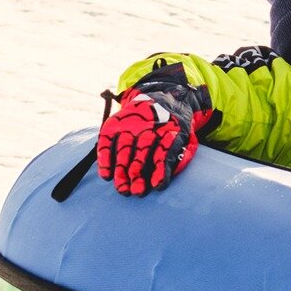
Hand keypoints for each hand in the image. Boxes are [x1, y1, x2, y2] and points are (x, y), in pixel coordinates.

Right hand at [96, 79, 215, 196]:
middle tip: (136, 192)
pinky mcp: (115, 124)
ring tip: (122, 189)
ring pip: (124, 149)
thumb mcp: (185, 138)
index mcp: (170, 129)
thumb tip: (164, 180)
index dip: (161, 169)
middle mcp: (148, 126)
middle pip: (142, 152)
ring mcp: (130, 124)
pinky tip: (106, 175)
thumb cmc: (172, 128)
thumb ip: (180, 156)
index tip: (157, 185)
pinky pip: (107, 142)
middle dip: (138, 174)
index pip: (165, 151)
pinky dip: (105, 159)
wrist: (160, 98)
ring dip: (122, 171)